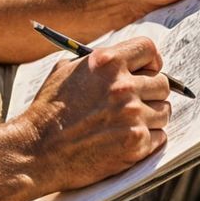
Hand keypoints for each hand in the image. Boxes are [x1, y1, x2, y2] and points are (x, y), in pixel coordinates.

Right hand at [24, 36, 171, 192]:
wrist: (36, 150)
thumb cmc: (48, 112)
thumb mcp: (65, 71)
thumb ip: (96, 62)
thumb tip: (121, 60)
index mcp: (106, 63)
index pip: (148, 49)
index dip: (151, 61)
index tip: (148, 71)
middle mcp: (123, 87)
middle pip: (162, 83)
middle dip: (152, 93)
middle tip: (139, 102)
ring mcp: (132, 116)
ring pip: (164, 112)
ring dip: (151, 118)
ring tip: (129, 124)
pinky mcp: (135, 143)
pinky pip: (159, 137)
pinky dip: (148, 140)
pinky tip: (127, 141)